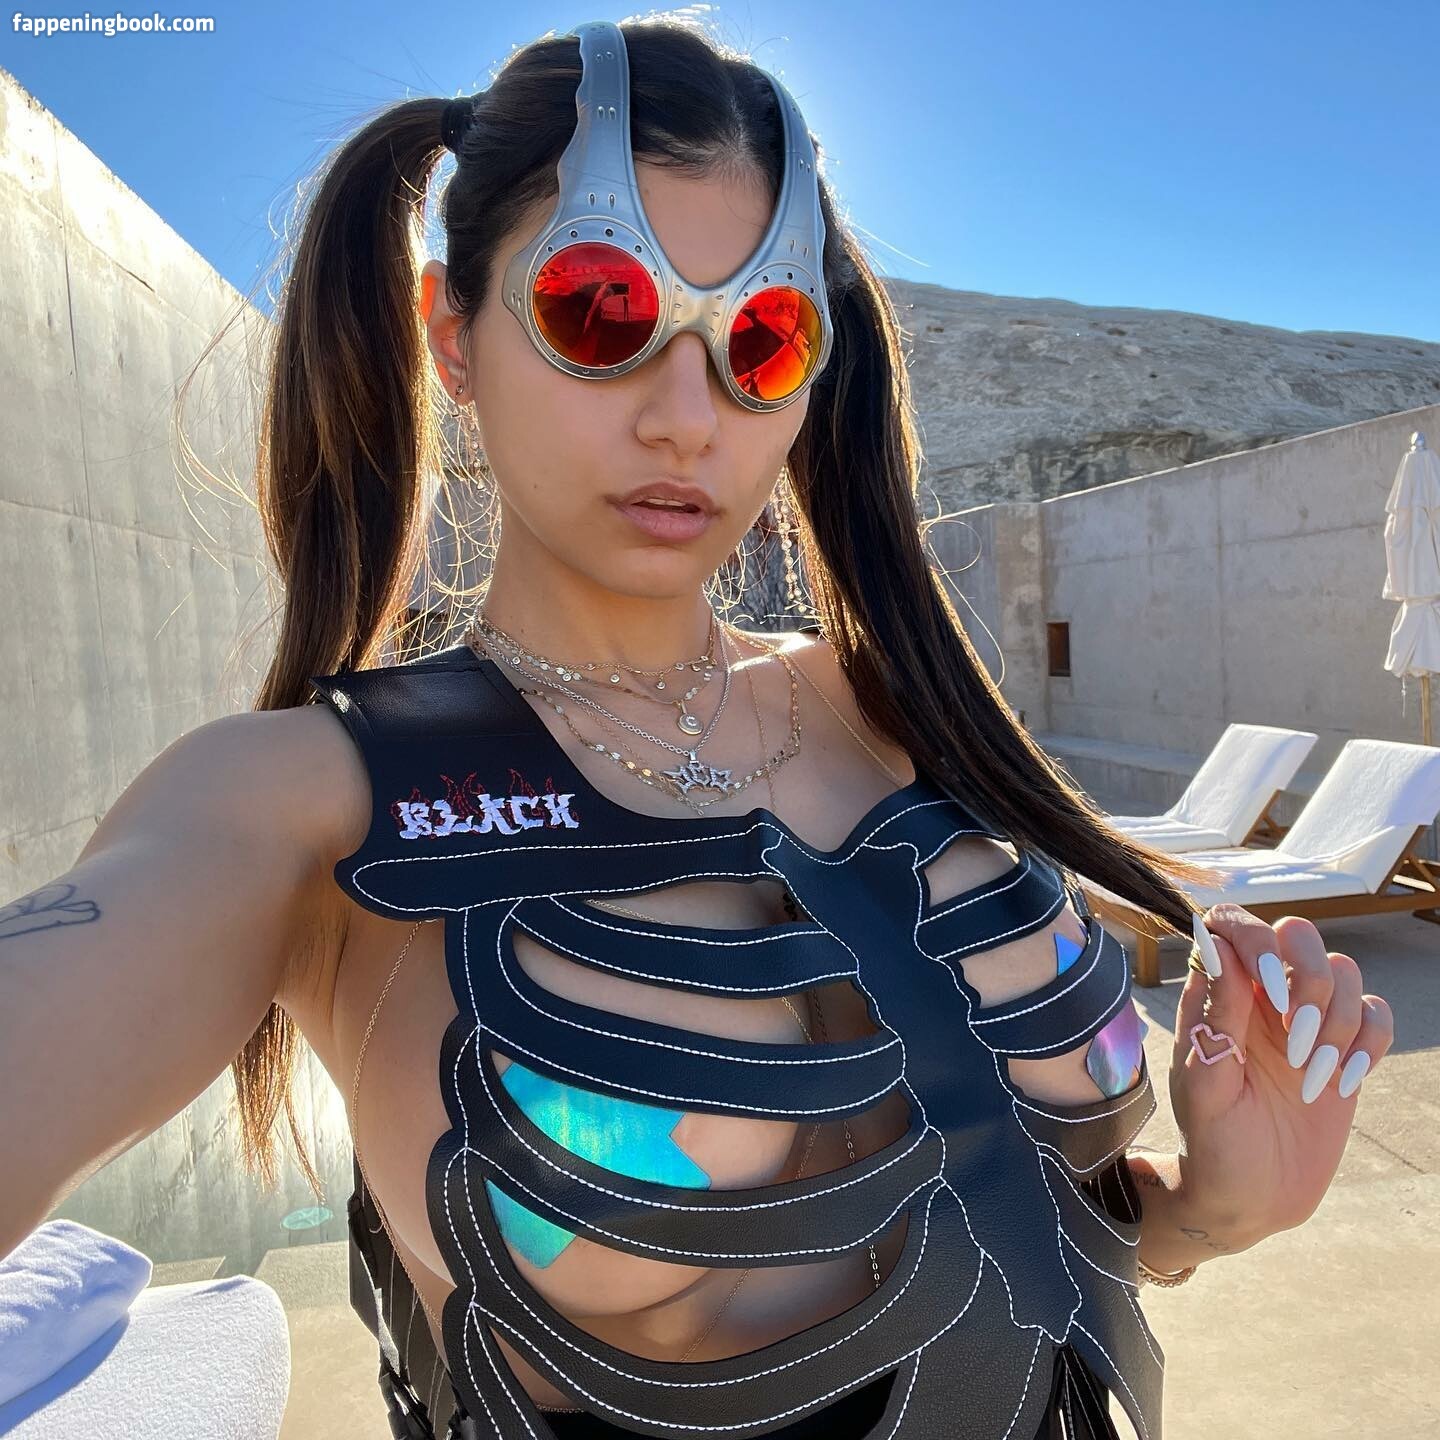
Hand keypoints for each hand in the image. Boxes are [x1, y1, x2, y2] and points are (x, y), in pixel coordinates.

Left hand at [1165, 904, 1394, 1247]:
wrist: (1250, 1197)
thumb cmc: (1212, 1141)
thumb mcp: (1205, 1083)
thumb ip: (1214, 1015)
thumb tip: (1216, 947)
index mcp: (1217, 994)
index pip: (1234, 924)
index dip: (1258, 941)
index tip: (1270, 996)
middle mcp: (1261, 996)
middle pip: (1300, 935)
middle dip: (1310, 981)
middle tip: (1295, 1040)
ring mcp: (1307, 1020)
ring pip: (1344, 972)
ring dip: (1337, 1023)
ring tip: (1309, 1076)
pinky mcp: (1346, 1049)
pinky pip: (1376, 1014)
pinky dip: (1370, 1044)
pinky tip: (1343, 1082)